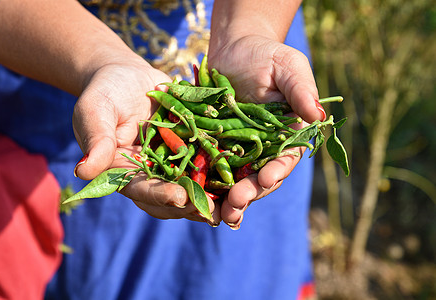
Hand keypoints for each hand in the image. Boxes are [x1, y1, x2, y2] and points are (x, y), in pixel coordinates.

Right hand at [72, 58, 220, 224]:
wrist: (126, 76)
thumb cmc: (105, 91)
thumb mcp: (96, 110)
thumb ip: (95, 139)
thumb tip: (83, 171)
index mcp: (125, 172)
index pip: (141, 190)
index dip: (160, 195)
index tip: (179, 197)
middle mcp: (151, 174)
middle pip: (171, 198)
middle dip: (193, 205)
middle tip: (215, 210)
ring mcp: (172, 164)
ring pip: (193, 186)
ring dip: (213, 196)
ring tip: (234, 201)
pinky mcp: (190, 149)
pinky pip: (206, 163)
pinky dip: (222, 171)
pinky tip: (242, 174)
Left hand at [208, 35, 324, 228]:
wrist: (234, 50)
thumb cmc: (266, 55)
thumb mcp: (288, 66)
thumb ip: (301, 89)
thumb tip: (317, 115)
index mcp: (286, 135)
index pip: (285, 159)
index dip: (277, 171)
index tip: (267, 178)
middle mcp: (264, 149)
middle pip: (259, 178)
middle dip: (249, 193)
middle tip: (236, 205)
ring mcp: (238, 151)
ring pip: (236, 181)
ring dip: (228, 200)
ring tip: (219, 215)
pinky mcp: (215, 147)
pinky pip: (211, 168)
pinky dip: (206, 184)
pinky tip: (197, 197)